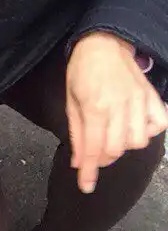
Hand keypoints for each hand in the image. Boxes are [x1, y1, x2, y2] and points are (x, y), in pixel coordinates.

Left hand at [66, 32, 167, 193]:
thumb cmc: (81, 72)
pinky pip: (159, 124)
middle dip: (103, 158)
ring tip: (114, 137)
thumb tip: (78, 163)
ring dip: (124, 146)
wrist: (103, 44)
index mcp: (95, 107)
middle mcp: (119, 107)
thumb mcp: (71, 102)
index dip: (89, 171)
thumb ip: (77, 134)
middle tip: (96, 152)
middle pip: (116, 149)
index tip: (86, 186)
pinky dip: (149, 131)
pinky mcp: (152, 97)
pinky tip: (136, 127)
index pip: (93, 149)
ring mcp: (139, 101)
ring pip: (138, 141)